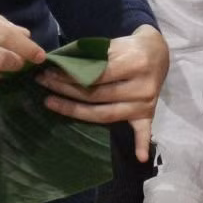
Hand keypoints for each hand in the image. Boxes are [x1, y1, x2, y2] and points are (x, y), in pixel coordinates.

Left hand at [36, 25, 168, 161]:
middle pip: (97, 95)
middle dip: (67, 89)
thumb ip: (92, 55)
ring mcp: (145, 103)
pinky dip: (142, 144)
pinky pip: (145, 130)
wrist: (158, 51)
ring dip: (76, 111)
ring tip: (51, 102)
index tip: (50, 71)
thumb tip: (61, 63)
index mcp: (134, 64)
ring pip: (106, 114)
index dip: (71, 75)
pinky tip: (139, 158)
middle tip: (44, 83)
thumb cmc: (130, 47)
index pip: (96, 75)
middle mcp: (141, 87)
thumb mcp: (114, 43)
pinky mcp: (148, 113)